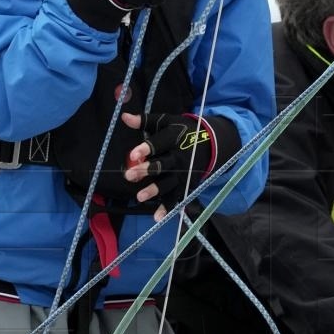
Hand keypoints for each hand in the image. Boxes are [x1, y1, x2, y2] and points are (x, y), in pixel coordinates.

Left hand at [119, 110, 238, 217]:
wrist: (209, 141)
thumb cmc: (180, 131)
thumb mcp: (165, 122)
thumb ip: (145, 121)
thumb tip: (124, 116)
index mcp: (174, 138)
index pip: (158, 143)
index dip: (146, 149)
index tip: (133, 154)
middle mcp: (179, 157)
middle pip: (162, 164)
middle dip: (147, 170)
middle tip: (129, 176)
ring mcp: (183, 173)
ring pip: (169, 183)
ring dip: (155, 190)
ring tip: (139, 197)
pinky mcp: (186, 184)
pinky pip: (177, 197)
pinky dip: (168, 207)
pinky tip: (158, 217)